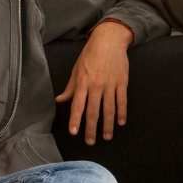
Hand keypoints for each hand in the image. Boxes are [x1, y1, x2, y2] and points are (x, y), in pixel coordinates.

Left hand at [57, 20, 132, 143]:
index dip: (76, 119)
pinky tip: (120, 122)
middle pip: (93, 111)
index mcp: (83, 82)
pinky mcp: (122, 82)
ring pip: (109, 109)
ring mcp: (110, 84)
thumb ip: (70, 88)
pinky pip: (122, 101)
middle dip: (91, 128)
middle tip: (90, 142)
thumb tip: (59, 100)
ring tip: (106, 137)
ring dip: (107, 125)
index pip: (78, 105)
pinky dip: (122, 113)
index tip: (74, 132)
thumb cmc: (90, 54)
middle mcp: (96, 85)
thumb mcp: (76, 69)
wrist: (109, 40)